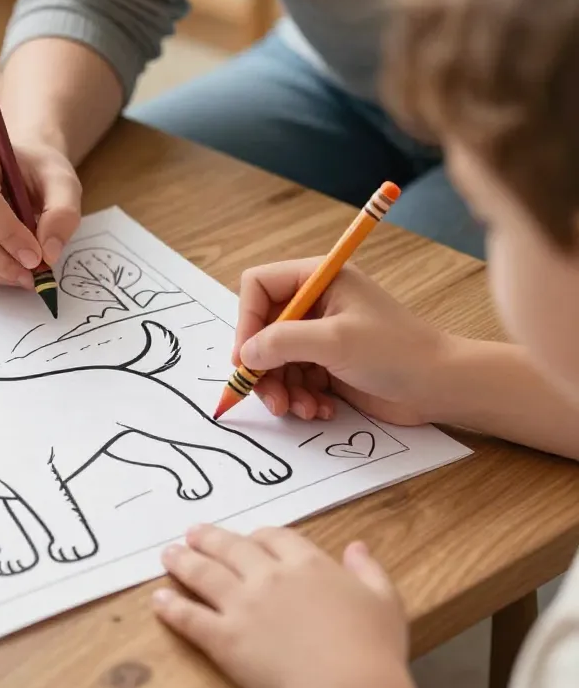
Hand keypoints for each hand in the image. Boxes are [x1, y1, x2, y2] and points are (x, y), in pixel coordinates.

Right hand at [0, 137, 80, 286]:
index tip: (36, 256)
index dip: (8, 234)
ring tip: (25, 273)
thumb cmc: (38, 172)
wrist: (19, 170)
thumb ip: (63, 213)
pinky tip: (8, 267)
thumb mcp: (64, 182)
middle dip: (2, 260)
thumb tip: (48, 253)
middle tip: (33, 272)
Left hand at [154, 525, 407, 687]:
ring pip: (204, 574)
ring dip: (183, 561)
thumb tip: (358, 547)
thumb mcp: (385, 602)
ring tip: (168, 554)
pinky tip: (158, 600)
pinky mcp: (224, 638)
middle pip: (232, 548)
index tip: (249, 537)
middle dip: (209, 538)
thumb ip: (368, 571)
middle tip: (191, 532)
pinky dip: (171, 607)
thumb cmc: (373, 651)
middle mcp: (270, 577)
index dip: (259, 535)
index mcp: (309, 565)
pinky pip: (190, 617)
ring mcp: (242, 606)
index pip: (276, 537)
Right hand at [232, 259, 448, 424]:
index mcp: (318, 278)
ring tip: (303, 409)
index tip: (247, 358)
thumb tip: (245, 353)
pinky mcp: (328, 363)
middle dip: (264, 366)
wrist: (442, 386)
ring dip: (283, 388)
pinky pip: (294, 379)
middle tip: (270, 397)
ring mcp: (322, 334)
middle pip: (262, 329)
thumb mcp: (334, 341)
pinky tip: (321, 409)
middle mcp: (316, 302)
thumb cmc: (396, 352)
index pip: (258, 286)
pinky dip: (300, 397)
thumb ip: (282, 342)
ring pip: (275, 359)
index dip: (247, 321)